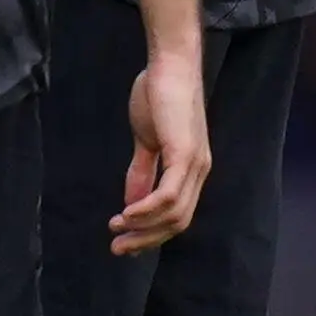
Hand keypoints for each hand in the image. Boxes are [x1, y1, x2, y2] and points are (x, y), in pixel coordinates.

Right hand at [113, 49, 212, 253]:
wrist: (169, 66)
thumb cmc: (158, 96)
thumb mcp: (147, 140)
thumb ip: (142, 172)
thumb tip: (131, 203)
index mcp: (191, 170)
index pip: (177, 215)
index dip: (151, 233)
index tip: (123, 242)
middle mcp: (199, 172)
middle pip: (177, 223)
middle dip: (145, 239)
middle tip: (117, 249)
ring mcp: (195, 165)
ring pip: (174, 214)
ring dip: (143, 228)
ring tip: (116, 229)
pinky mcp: (185, 155)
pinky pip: (169, 195)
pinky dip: (147, 209)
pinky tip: (126, 213)